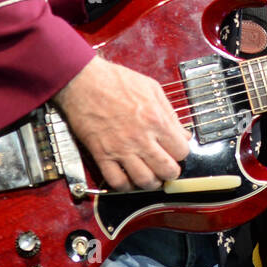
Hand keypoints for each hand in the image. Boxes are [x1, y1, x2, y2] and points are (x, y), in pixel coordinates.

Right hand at [53, 56, 189, 191]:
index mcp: (156, 119)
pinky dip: (126, 186)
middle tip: (167, 168)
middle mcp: (140, 138)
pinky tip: (129, 179)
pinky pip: (117, 182)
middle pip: (167, 171)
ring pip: (145, 181)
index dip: (180, 153)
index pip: (181, 151)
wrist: (83, 82)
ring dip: (151, 183)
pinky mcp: (102, 155)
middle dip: (171, 172)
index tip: (176, 151)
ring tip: (151, 176)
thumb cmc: (115, 81)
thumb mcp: (152, 88)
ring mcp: (121, 149)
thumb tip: (183, 133)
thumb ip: (170, 113)